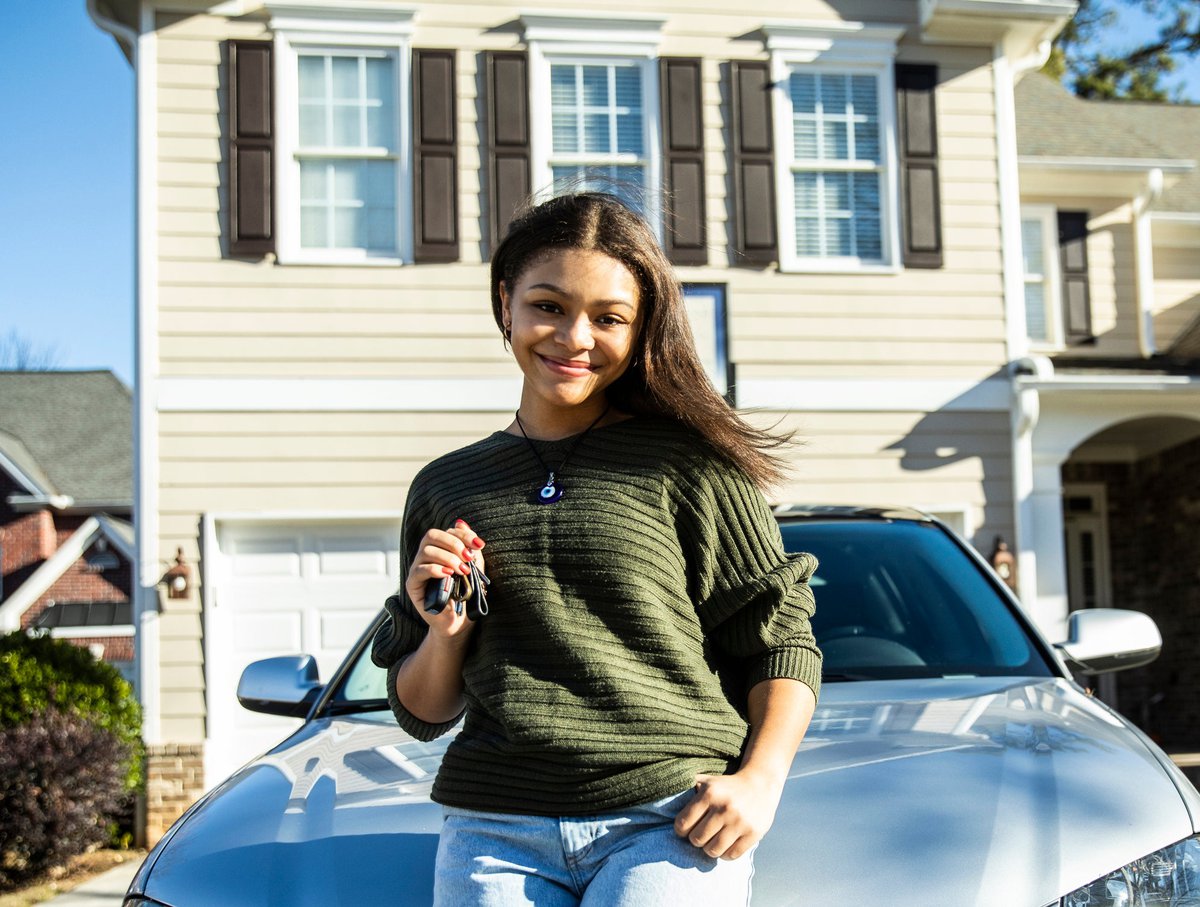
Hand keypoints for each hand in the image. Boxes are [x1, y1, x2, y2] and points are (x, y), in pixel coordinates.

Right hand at [404, 519, 485, 639]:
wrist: (459, 623)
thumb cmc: (466, 596)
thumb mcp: (473, 568)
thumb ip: (469, 548)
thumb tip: (461, 522)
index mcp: (441, 550)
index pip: (447, 531)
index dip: (463, 534)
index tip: (479, 545)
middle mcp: (426, 556)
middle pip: (431, 535)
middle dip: (453, 543)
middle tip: (468, 558)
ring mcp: (417, 570)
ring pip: (426, 551)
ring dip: (447, 558)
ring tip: (461, 571)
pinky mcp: (413, 585)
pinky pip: (419, 570)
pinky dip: (435, 569)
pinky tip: (449, 575)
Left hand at [673, 768, 784, 859]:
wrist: (760, 784)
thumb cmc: (726, 786)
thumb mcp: (707, 780)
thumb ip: (687, 788)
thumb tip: (661, 796)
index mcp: (709, 793)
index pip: (683, 824)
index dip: (680, 831)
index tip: (684, 830)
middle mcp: (724, 807)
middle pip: (697, 840)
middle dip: (695, 840)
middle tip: (700, 835)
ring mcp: (740, 822)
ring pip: (713, 850)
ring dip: (709, 849)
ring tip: (711, 841)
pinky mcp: (754, 833)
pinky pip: (731, 855)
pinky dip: (725, 854)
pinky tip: (726, 844)